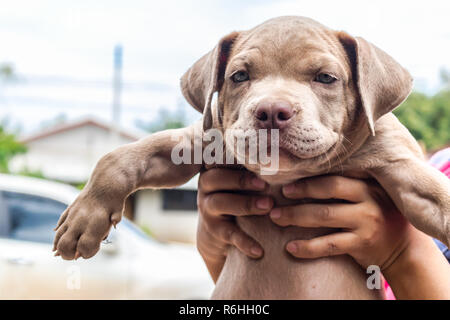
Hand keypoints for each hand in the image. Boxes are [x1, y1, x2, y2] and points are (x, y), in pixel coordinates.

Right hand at [197, 168, 273, 280]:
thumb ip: (252, 168)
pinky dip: (245, 242)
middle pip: (217, 179)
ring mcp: (208, 209)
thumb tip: (284, 154)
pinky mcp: (214, 231)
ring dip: (245, 204)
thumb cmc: (238, 196)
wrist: (217, 233)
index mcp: (215, 170)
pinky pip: (229, 235)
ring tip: (268, 206)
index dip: (237, 157)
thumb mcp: (240, 181)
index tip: (259, 157)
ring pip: (220, 203)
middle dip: (241, 181)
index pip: (221, 158)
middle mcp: (207, 187)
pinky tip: (260, 250)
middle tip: (266, 184)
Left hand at [270, 175, 410, 269]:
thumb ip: (349, 181)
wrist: (405, 249)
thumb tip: (307, 170)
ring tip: (276, 217)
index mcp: (368, 182)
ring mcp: (365, 221)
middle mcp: (368, 198)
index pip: (336, 172)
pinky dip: (307, 247)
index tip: (288, 175)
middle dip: (300, 191)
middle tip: (279, 194)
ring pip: (324, 216)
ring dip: (295, 216)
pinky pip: (329, 245)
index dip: (310, 174)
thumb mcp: (371, 193)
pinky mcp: (361, 244)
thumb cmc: (379, 215)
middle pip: (328, 189)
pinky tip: (290, 248)